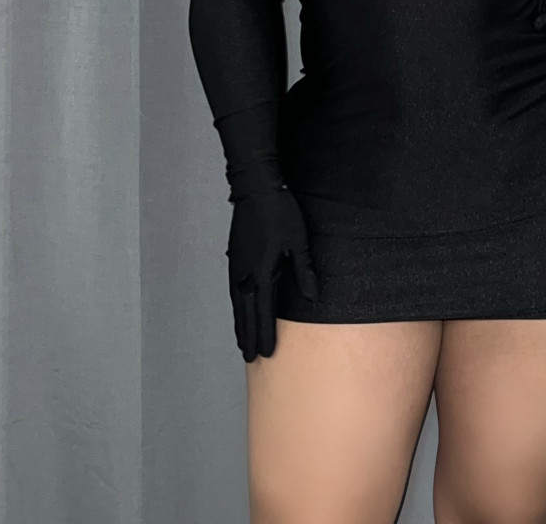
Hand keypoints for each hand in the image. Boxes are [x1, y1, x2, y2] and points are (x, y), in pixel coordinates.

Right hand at [225, 186, 318, 361]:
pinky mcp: (235, 258)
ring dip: (239, 324)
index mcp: (262, 272)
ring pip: (237, 304)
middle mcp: (245, 274)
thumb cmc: (280, 212)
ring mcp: (237, 266)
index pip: (264, 312)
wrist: (256, 188)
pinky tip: (239, 310)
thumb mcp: (298, 241)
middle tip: (249, 357)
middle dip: (248, 336)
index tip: (266, 353)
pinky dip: (236, 307)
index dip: (265, 334)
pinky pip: (234, 292)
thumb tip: (312, 297)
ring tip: (241, 342)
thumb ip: (304, 271)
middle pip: (245, 314)